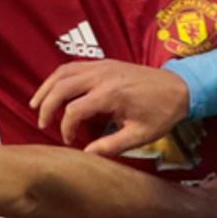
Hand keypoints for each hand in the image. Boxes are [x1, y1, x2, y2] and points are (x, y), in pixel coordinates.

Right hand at [29, 60, 190, 157]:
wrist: (180, 87)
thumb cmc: (162, 113)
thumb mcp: (139, 136)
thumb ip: (111, 146)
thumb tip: (85, 155)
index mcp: (111, 95)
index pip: (74, 110)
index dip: (66, 128)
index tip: (70, 141)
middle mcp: (103, 76)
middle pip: (62, 87)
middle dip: (47, 107)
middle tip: (42, 124)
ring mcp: (102, 66)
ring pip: (63, 72)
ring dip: (47, 88)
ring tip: (36, 105)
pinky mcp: (103, 62)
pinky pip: (73, 66)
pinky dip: (59, 78)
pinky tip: (53, 90)